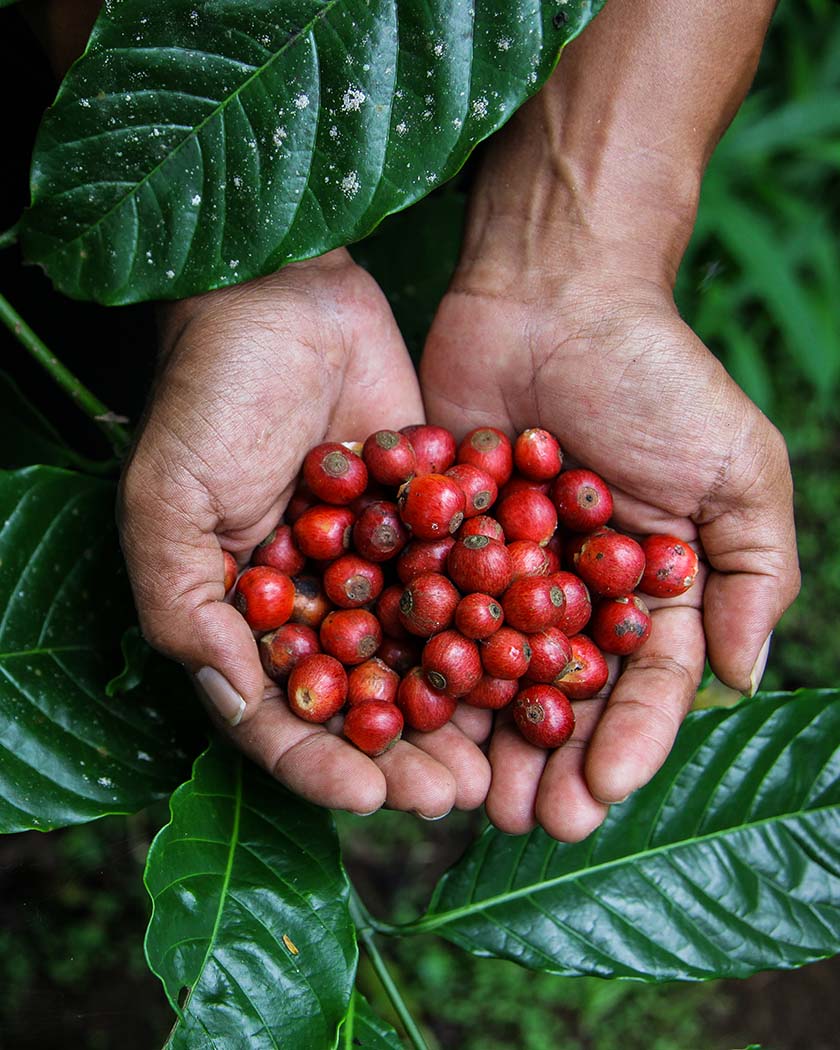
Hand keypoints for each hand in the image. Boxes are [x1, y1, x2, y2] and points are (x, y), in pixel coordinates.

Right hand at [119, 250, 489, 817]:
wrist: (289, 296)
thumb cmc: (210, 394)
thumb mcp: (170, 498)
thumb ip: (187, 604)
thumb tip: (239, 703)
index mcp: (244, 612)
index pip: (279, 711)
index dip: (319, 761)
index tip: (369, 796)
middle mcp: (314, 601)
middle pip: (360, 698)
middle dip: (402, 752)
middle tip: (452, 796)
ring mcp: (375, 564)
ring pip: (420, 655)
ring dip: (456, 710)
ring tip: (498, 758)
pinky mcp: (430, 521)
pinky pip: (461, 584)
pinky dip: (491, 625)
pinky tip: (530, 664)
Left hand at [421, 260, 798, 840]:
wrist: (554, 293)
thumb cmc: (656, 375)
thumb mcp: (735, 468)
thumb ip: (752, 572)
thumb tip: (743, 678)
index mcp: (648, 586)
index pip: (647, 680)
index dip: (631, 739)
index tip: (605, 794)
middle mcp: (573, 590)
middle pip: (563, 693)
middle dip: (553, 759)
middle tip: (531, 823)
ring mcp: (502, 568)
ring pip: (493, 669)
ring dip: (485, 736)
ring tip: (472, 799)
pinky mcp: (438, 538)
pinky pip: (430, 610)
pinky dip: (422, 663)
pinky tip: (410, 716)